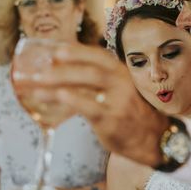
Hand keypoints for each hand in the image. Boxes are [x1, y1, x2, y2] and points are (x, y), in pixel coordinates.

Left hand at [15, 43, 167, 167]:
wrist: (155, 139)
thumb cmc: (133, 114)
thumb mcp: (123, 90)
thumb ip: (102, 80)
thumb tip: (66, 70)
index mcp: (123, 73)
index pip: (100, 56)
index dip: (78, 52)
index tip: (57, 50)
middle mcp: (122, 83)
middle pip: (90, 69)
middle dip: (63, 66)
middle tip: (40, 66)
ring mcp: (118, 101)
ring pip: (85, 84)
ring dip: (57, 81)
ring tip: (35, 83)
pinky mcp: (111, 119)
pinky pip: (85, 105)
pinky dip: (68, 98)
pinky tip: (52, 97)